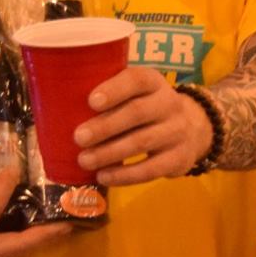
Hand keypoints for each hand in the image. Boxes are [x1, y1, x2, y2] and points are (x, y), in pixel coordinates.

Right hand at [0, 163, 68, 256]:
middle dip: (45, 235)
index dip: (3, 188)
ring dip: (44, 240)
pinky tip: (47, 231)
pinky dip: (32, 242)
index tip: (14, 171)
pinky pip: (15, 252)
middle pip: (20, 246)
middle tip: (68, 221)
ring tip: (67, 226)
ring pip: (21, 253)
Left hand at [74, 67, 213, 184]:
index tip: (91, 101)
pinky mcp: (179, 158)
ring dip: (109, 153)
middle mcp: (169, 103)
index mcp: (153, 82)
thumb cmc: (147, 108)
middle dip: (105, 126)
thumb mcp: (137, 94)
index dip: (115, 89)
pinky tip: (104, 176)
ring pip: (141, 142)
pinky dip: (125, 175)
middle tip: (78, 137)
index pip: (137, 80)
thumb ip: (110, 96)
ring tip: (84, 160)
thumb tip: (61, 111)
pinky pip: (150, 169)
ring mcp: (177, 132)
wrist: (194, 129)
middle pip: (137, 113)